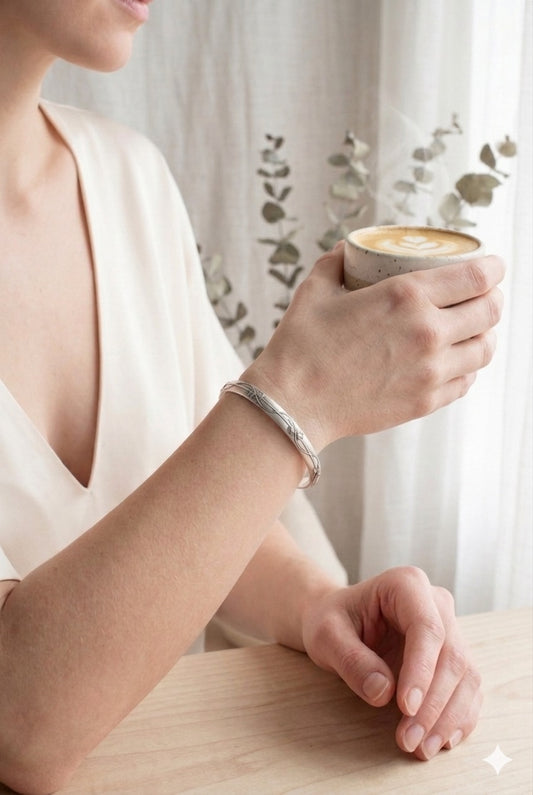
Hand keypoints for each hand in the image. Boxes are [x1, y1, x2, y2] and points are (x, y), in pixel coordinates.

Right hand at [244, 243, 503, 449]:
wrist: (292, 403)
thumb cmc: (301, 345)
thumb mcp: (316, 289)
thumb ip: (337, 262)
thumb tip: (349, 250)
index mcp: (407, 296)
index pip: (478, 276)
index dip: (493, 268)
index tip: (491, 266)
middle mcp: (428, 332)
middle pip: (490, 311)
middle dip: (491, 297)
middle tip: (481, 295)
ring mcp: (431, 371)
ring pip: (485, 349)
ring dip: (484, 334)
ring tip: (471, 329)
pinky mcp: (425, 401)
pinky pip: (466, 381)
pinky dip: (467, 367)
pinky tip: (453, 361)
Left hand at [301, 566, 481, 759]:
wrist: (338, 621)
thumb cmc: (331, 621)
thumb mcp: (326, 635)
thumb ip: (350, 659)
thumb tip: (383, 692)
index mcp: (406, 584)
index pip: (427, 628)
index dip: (422, 670)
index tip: (405, 707)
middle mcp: (436, 603)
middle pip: (452, 655)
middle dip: (434, 704)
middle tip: (409, 740)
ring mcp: (450, 629)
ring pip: (466, 675)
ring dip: (448, 717)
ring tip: (421, 748)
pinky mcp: (453, 657)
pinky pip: (468, 689)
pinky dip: (458, 718)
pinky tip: (441, 741)